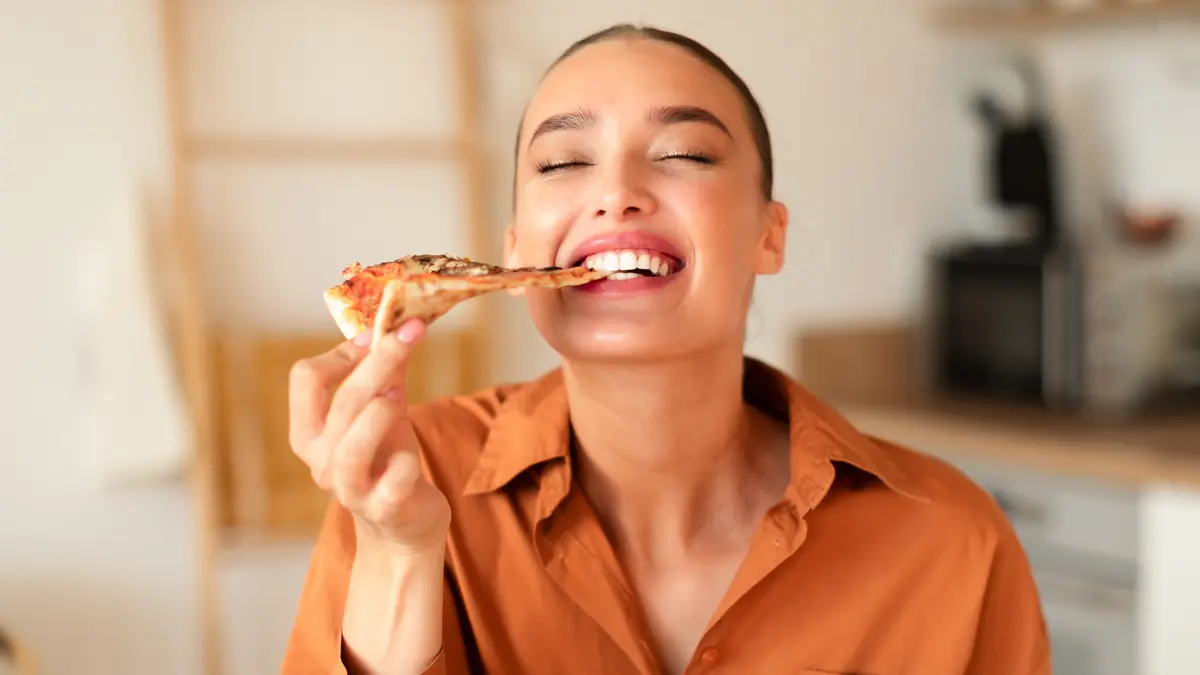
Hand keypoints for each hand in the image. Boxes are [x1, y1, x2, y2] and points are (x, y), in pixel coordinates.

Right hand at [288, 320, 450, 555]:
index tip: (379, 334)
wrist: (403, 524)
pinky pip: (393, 480)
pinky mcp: (385, 509)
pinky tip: (413, 458)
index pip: (306, 378)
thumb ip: (384, 373)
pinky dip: (406, 461)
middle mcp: (321, 461)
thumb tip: (395, 323)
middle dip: (379, 361)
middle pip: (341, 402)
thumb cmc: (386, 460)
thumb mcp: (381, 412)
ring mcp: (351, 489)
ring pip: (353, 445)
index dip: (343, 350)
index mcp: (308, 433)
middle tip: (412, 331)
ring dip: (381, 412)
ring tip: (400, 396)